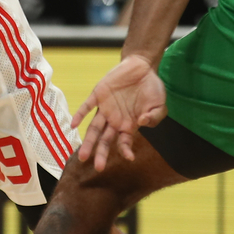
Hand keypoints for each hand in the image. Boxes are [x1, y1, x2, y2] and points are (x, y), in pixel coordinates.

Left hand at [72, 54, 165, 170]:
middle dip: (101, 153)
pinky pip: (87, 106)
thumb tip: (144, 123)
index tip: (129, 157)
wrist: (142, 67)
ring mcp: (105, 108)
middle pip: (105, 140)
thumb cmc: (151, 89)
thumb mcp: (159, 105)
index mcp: (129, 125)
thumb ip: (154, 117)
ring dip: (88, 141)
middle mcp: (115, 120)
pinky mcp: (98, 94)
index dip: (126, 150)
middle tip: (97, 167)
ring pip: (94, 128)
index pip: (124, 142)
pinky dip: (80, 115)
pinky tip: (73, 125)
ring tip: (83, 156)